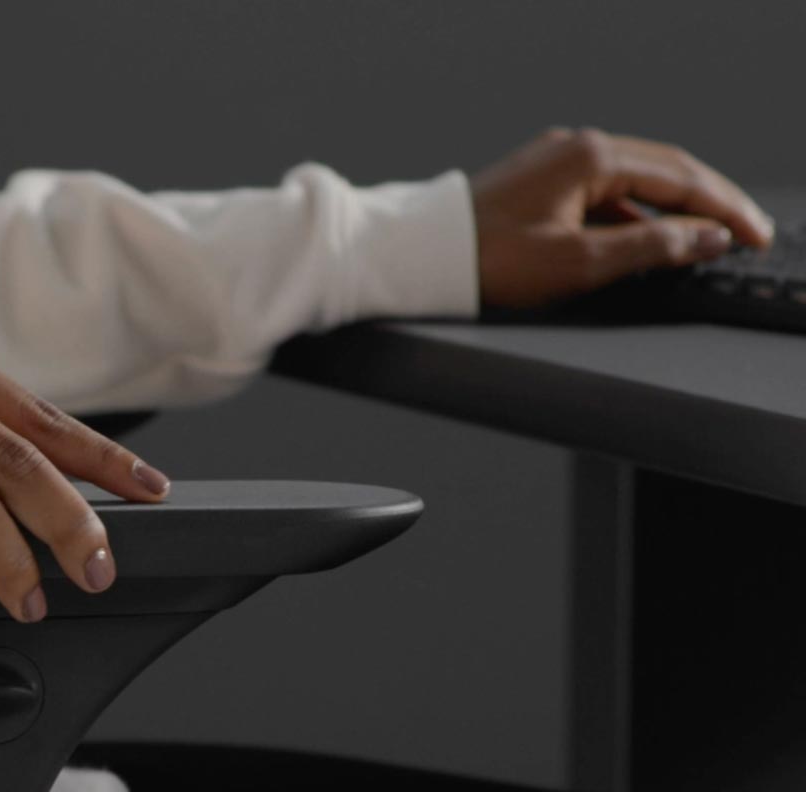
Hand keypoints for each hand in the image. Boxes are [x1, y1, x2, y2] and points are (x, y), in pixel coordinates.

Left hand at [472, 127, 774, 307]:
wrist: (418, 257)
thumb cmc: (486, 261)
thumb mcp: (579, 262)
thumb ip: (650, 249)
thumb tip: (705, 238)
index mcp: (591, 158)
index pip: (681, 178)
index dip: (724, 210)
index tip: (754, 235)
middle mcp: (576, 148)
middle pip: (665, 171)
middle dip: (709, 204)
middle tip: (746, 233)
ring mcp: (556, 162)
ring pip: (635, 183)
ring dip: (671, 211)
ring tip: (704, 241)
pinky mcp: (539, 182)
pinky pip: (603, 193)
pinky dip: (633, 216)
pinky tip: (644, 242)